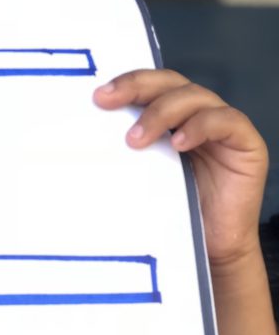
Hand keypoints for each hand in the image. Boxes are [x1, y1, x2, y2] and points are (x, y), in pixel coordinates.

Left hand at [94, 70, 267, 268]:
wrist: (211, 250)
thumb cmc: (176, 216)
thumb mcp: (144, 180)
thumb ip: (128, 157)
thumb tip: (88, 143)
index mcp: (174, 120)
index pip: (152, 87)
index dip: (128, 84)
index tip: (99, 97)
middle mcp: (199, 116)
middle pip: (171, 84)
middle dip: (137, 86)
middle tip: (108, 100)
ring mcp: (224, 127)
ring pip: (195, 98)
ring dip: (162, 113)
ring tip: (136, 140)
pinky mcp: (247, 144)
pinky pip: (226, 122)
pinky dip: (201, 127)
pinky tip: (179, 144)